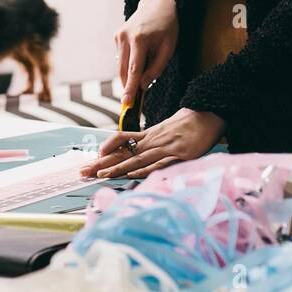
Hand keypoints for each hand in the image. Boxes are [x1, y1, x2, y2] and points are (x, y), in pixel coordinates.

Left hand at [79, 108, 224, 178]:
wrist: (207, 115)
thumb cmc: (187, 126)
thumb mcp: (166, 133)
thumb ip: (153, 144)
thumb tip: (138, 157)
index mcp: (148, 136)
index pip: (121, 141)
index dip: (106, 150)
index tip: (93, 159)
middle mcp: (152, 141)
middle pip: (123, 152)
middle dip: (102, 164)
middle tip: (84, 172)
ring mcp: (165, 147)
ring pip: (137, 159)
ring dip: (119, 168)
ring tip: (102, 176)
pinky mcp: (179, 154)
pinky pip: (160, 163)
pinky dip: (146, 169)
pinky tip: (134, 174)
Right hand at [114, 0, 178, 108]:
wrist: (158, 3)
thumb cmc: (167, 26)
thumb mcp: (169, 47)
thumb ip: (157, 68)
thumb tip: (144, 85)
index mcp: (140, 39)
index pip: (134, 70)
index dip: (130, 88)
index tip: (126, 103)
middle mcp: (125, 37)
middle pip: (123, 70)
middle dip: (129, 85)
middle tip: (136, 99)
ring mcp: (118, 36)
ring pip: (121, 66)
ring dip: (130, 73)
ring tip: (147, 62)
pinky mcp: (116, 36)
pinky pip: (121, 57)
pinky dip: (129, 62)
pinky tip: (141, 53)